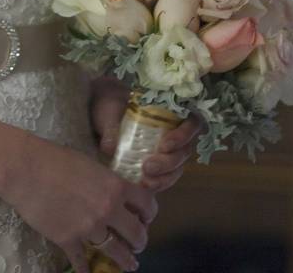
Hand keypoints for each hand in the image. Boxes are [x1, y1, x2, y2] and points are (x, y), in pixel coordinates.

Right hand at [0, 131, 157, 272]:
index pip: (147, 205)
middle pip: (137, 234)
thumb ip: (106, 182)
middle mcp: (108, 209)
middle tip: (137, 244)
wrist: (24, 168)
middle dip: (140, 241)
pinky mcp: (68, 240)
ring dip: (125, 260)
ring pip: (116, 252)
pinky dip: (87, 270)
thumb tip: (113, 193)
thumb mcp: (90, 165)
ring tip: (128, 264)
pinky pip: (82, 261)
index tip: (145, 219)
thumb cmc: (54, 159)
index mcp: (115, 187)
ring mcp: (89, 227)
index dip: (149, 214)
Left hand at [88, 75, 204, 190]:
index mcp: (170, 112)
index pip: (191, 123)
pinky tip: (144, 186)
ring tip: (145, 181)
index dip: (183, 135)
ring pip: (178, 167)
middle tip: (148, 166)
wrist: (101, 117)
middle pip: (184, 150)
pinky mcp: (158, 167)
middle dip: (169, 162)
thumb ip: (111, 128)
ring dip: (165, 177)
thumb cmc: (110, 107)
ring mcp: (168, 151)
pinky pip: (166, 178)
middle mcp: (174, 132)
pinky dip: (158, 184)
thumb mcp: (108, 112)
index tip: (164, 145)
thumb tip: (110, 148)